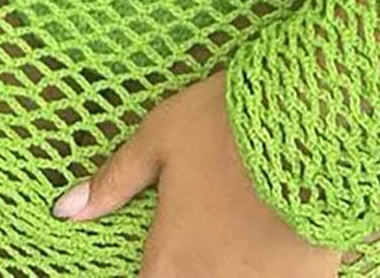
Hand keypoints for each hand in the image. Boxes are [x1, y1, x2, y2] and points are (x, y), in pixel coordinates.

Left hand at [51, 68, 342, 273]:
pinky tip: (275, 245)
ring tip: (238, 236)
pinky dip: (271, 271)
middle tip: (206, 236)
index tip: (161, 256)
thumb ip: (115, 181)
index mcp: (168, 263)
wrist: (314, 118)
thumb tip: (65, 210)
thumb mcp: (160, 138)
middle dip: (192, 268)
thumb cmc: (229, 123)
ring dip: (232, 269)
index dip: (153, 273)